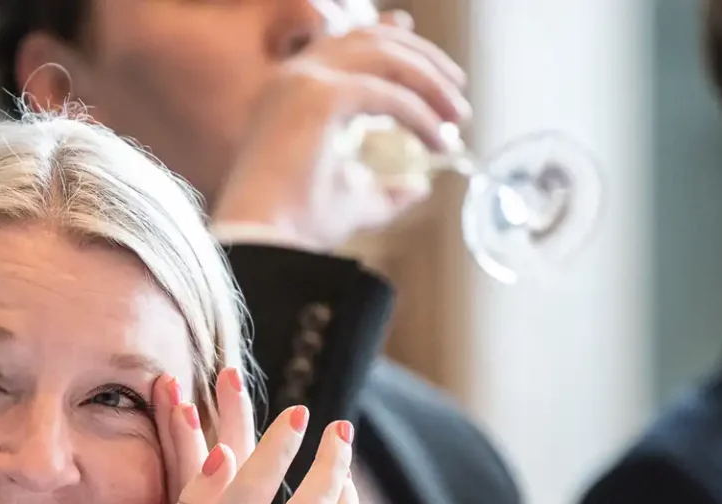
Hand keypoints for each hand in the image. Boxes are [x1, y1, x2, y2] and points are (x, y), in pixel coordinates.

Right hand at [210, 11, 469, 252]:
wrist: (264, 246)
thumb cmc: (295, 227)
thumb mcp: (351, 198)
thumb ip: (384, 188)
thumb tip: (419, 187)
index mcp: (291, 90)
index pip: (349, 42)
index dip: (394, 39)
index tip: (432, 58)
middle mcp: (293, 76)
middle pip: (373, 40)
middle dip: (424, 59)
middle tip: (458, 92)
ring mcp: (302, 82)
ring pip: (384, 56)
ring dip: (429, 80)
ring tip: (457, 115)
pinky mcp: (318, 98)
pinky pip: (386, 94)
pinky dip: (419, 113)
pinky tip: (437, 139)